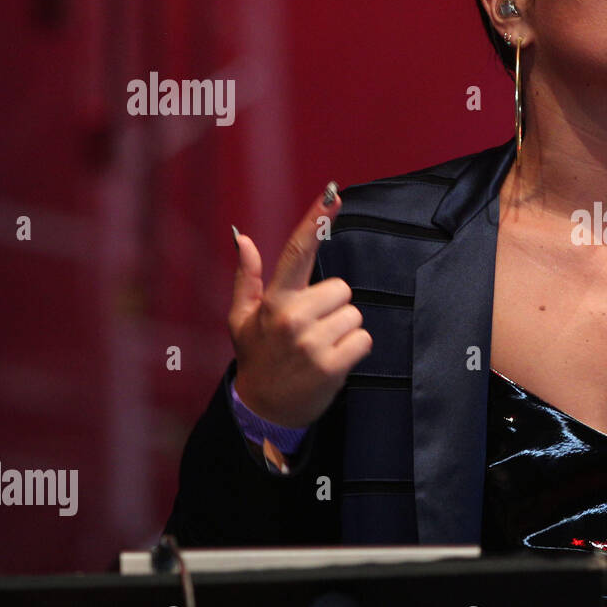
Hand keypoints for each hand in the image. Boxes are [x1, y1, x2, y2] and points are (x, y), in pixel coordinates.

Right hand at [229, 187, 371, 427]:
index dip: (315, 222)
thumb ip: (248, 277)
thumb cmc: (258, 358)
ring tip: (320, 347)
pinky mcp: (332, 365)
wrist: (264, 411)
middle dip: (333, 306)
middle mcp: (291, 318)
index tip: (333, 195)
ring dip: (344, 330)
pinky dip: (354, 349)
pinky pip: (363, 339)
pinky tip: (333, 360)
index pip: (297, 253)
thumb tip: (243, 237)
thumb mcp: (242, 318)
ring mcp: (312, 342)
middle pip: (342, 288)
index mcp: (273, 302)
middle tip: (312, 328)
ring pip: (354, 314)